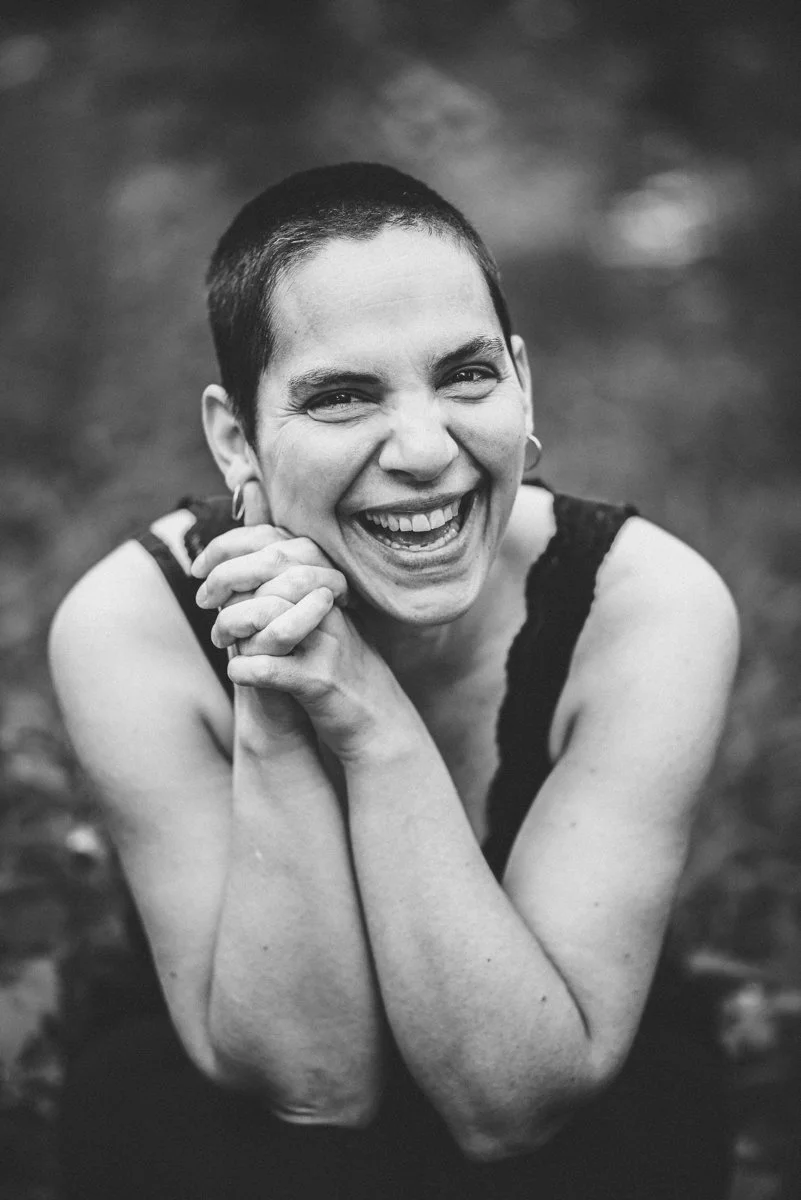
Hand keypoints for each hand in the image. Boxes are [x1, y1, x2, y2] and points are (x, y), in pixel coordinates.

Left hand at [191, 483, 411, 760]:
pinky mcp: (320, 680)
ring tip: (219, 638)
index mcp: (325, 580)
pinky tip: (235, 671)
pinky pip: (269, 668)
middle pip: (268, 569)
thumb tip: (241, 532)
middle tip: (203, 601)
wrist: (374, 715)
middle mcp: (329, 602)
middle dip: (222, 581)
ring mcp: (327, 640)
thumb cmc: (331, 659)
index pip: (271, 541)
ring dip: (229, 624)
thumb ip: (281, 576)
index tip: (198, 568)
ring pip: (266, 613)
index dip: (226, 548)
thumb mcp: (314, 611)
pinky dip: (243, 668)